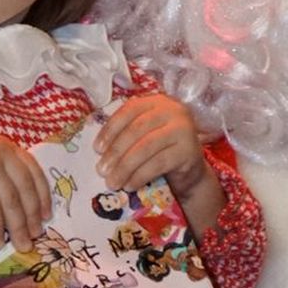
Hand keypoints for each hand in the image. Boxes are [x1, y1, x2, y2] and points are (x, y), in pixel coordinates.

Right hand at [0, 134, 51, 250]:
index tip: (47, 215)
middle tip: (36, 237)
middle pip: (24, 188)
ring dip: (18, 227)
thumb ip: (4, 179)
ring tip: (21, 246)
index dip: (42, 195)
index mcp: (5, 146)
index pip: (33, 171)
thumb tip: (31, 213)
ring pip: (11, 201)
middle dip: (32, 216)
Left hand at [95, 93, 224, 233]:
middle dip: (116, 151)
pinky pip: (158, 164)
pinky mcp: (188, 151)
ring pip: (146, 147)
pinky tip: (129, 185)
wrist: (191, 170)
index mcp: (157, 101)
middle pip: (137, 129)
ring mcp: (183, 129)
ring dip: (125, 167)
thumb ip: (127, 133)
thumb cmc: (161, 150)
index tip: (97, 149)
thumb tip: (100, 149)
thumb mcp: (145, 135)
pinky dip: (140, 176)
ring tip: (113, 182)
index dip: (111, 129)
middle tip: (101, 171)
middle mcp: (173, 110)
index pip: (130, 110)